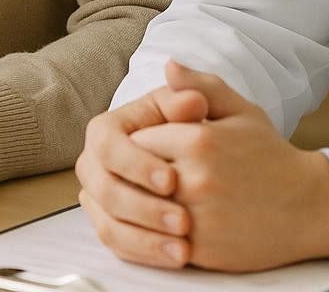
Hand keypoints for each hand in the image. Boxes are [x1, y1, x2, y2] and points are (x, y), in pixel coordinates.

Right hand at [76, 81, 209, 267]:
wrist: (230, 172)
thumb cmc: (216, 134)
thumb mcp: (215, 108)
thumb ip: (198, 88)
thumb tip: (176, 72)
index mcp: (113, 127)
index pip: (107, 142)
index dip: (134, 163)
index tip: (171, 179)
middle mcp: (99, 161)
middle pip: (103, 187)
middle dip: (141, 207)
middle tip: (182, 220)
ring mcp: (103, 196)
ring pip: (109, 221)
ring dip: (145, 237)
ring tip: (183, 248)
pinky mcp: (115, 224)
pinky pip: (119, 244)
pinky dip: (146, 253)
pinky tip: (176, 257)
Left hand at [125, 60, 328, 271]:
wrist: (310, 205)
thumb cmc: (271, 156)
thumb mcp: (241, 111)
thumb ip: (200, 86)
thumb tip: (169, 66)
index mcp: (198, 139)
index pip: (136, 140)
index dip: (137, 146)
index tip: (148, 150)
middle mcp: (194, 177)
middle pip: (133, 176)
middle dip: (134, 176)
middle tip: (144, 177)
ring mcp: (197, 216)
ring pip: (142, 210)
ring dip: (141, 206)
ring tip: (153, 200)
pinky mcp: (202, 249)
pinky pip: (158, 241)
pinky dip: (156, 234)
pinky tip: (168, 225)